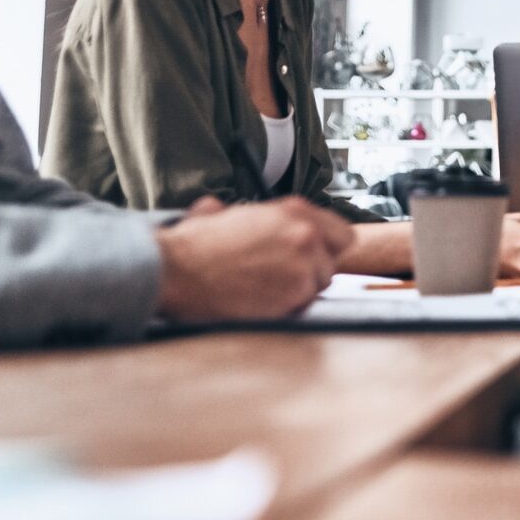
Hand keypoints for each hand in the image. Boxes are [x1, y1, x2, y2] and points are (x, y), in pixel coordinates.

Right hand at [155, 198, 352, 321]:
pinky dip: (286, 309)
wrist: (178, 271)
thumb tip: (219, 211)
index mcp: (294, 210)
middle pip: (332, 263)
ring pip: (318, 287)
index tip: (313, 257)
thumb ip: (239, 214)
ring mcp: (304, 264)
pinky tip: (260, 303)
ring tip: (264, 290)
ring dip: (298, 292)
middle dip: (311, 272)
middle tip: (282, 277)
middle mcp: (306, 234)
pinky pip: (303, 307)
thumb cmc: (193, 245)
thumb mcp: (219, 213)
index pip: (341, 234)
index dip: (326, 249)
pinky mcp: (295, 294)